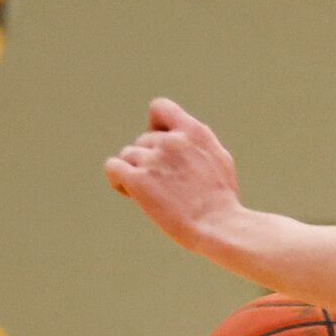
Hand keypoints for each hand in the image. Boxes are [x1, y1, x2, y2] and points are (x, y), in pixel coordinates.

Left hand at [104, 98, 240, 252]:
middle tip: (164, 186)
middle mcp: (172, 141)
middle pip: (143, 140)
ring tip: (152, 194)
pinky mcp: (138, 180)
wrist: (219, 227)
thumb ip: (196, 143)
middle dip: (149, 159)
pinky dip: (117, 179)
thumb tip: (179, 135)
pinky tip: (129, 193)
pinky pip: (112, 167)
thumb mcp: (219, 160)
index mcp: (194, 132)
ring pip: (128, 155)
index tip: (164, 146)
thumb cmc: (222, 202)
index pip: (161, 109)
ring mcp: (153, 160)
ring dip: (135, 172)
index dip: (156, 126)